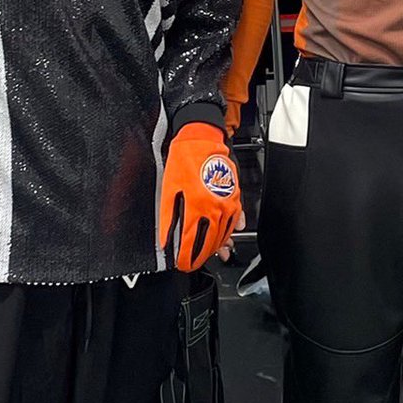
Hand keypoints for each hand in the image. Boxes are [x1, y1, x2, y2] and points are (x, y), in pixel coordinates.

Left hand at [159, 123, 242, 272]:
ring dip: (219, 246)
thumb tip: (167, 238)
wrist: (201, 138)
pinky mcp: (234, 194)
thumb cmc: (183, 160)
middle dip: (203, 256)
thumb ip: (169, 217)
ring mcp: (227, 202)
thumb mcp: (169, 189)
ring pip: (225, 232)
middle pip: (211, 241)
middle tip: (195, 264)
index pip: (192, 241)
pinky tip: (230, 236)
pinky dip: (233, 229)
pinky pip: (236, 218)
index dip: (187, 257)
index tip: (182, 264)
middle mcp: (215, 207)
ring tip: (213, 255)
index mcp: (197, 207)